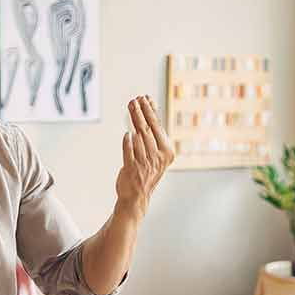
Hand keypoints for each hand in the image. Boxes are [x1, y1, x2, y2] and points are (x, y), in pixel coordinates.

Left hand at [115, 95, 173, 221]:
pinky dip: (128, 142)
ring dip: (134, 120)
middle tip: (135, 99)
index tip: (145, 98)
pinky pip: (129, 152)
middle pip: (148, 129)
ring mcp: (145, 163)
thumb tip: (149, 108)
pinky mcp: (132, 169)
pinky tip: (127, 134)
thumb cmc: (146, 171)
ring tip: (131, 107)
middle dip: (141, 112)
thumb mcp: (155, 153)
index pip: (158, 127)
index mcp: (166, 152)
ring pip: (139, 137)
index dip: (151, 111)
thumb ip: (152, 133)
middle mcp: (157, 157)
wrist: (137, 197)